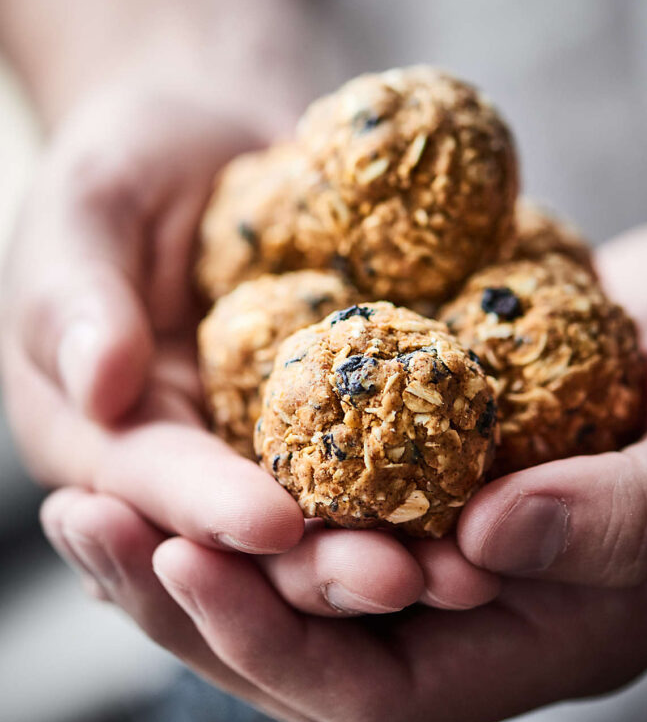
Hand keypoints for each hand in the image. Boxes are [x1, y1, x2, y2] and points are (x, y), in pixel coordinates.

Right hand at [2, 76, 498, 617]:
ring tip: (463, 569)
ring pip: (328, 516)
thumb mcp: (86, 212)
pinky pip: (385, 453)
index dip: (209, 511)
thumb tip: (96, 384)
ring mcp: (269, 447)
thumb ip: (74, 298)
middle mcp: (191, 462)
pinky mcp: (337, 420)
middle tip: (398, 580)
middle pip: (248, 537)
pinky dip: (437, 478)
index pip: (152, 485)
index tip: (273, 525)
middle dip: (318, 566)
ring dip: (393, 546)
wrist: (217, 141)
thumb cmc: (133, 169)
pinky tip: (496, 491)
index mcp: (107, 435)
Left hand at [37, 221, 646, 721]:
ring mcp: (421, 550)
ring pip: (275, 583)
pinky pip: (291, 506)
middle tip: (86, 528)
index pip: (374, 692)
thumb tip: (489, 539)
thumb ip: (616, 518)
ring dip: (177, 546)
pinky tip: (146, 454)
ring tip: (81, 505)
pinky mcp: (396, 482)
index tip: (190, 560)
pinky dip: (219, 490)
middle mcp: (460, 616)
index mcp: (531, 641)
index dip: (277, 640)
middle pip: (295, 649)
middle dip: (185, 602)